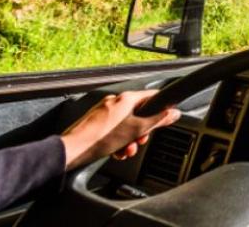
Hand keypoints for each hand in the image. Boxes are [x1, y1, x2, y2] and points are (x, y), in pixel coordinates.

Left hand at [60, 89, 180, 169]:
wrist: (74, 149)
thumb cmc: (102, 138)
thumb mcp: (137, 130)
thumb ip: (158, 120)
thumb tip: (174, 113)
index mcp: (126, 98)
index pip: (153, 96)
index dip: (162, 108)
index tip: (166, 118)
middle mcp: (115, 101)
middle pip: (139, 113)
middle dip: (141, 131)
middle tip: (139, 141)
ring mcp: (104, 112)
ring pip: (126, 124)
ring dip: (130, 139)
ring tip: (125, 151)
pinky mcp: (96, 123)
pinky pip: (114, 129)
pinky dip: (118, 140)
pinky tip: (116, 151)